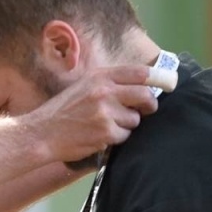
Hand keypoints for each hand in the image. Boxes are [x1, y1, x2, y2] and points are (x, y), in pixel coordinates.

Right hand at [25, 64, 160, 163]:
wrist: (40, 133)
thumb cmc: (61, 112)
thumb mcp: (82, 87)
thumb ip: (108, 83)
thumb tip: (141, 86)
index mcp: (100, 76)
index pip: (140, 73)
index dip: (159, 78)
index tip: (170, 83)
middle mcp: (104, 91)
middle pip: (145, 96)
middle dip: (149, 105)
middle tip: (144, 110)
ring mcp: (106, 112)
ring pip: (135, 119)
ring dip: (126, 125)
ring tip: (105, 126)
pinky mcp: (105, 132)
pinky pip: (125, 136)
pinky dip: (117, 139)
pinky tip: (99, 136)